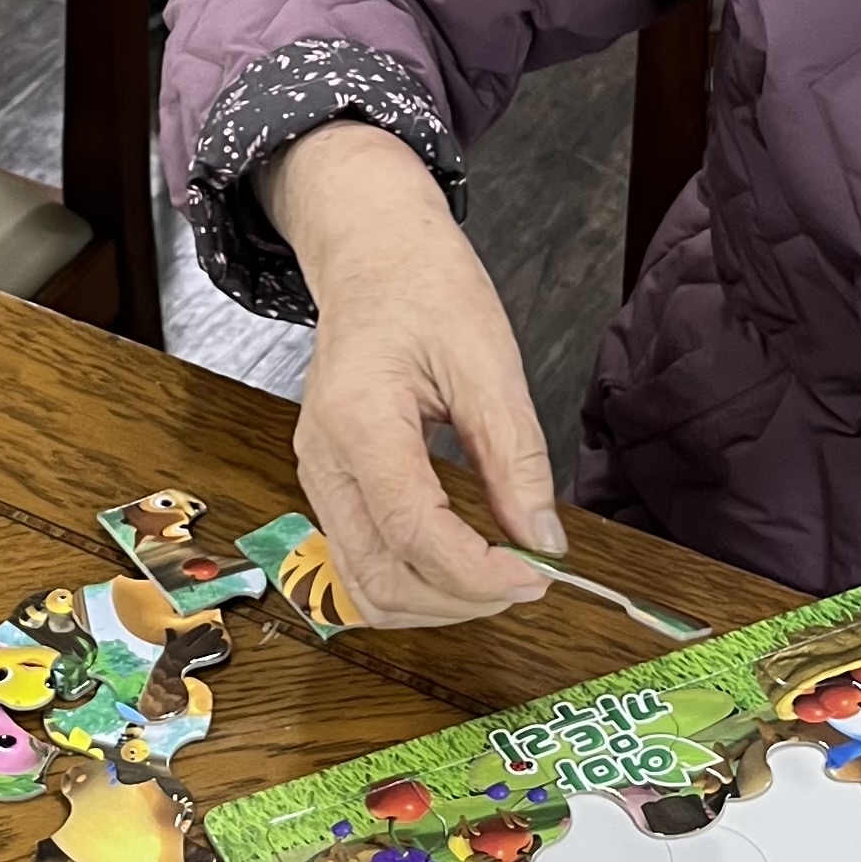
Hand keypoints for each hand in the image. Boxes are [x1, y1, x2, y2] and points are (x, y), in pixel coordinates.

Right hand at [257, 120, 566, 624]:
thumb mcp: (489, 360)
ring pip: (364, 586)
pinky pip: (360, 563)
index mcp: (357, 420)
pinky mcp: (329, 485)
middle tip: (528, 582)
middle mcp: (322, 459)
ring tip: (499, 578)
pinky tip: (461, 566)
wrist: (373, 258)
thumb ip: (515, 457)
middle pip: (380, 577)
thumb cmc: (425, 290)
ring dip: (435, 603)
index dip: (477, 572)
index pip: (412, 532)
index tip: (538, 575)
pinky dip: (413, 584)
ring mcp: (317, 476)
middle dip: (460, 600)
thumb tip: (543, 540)